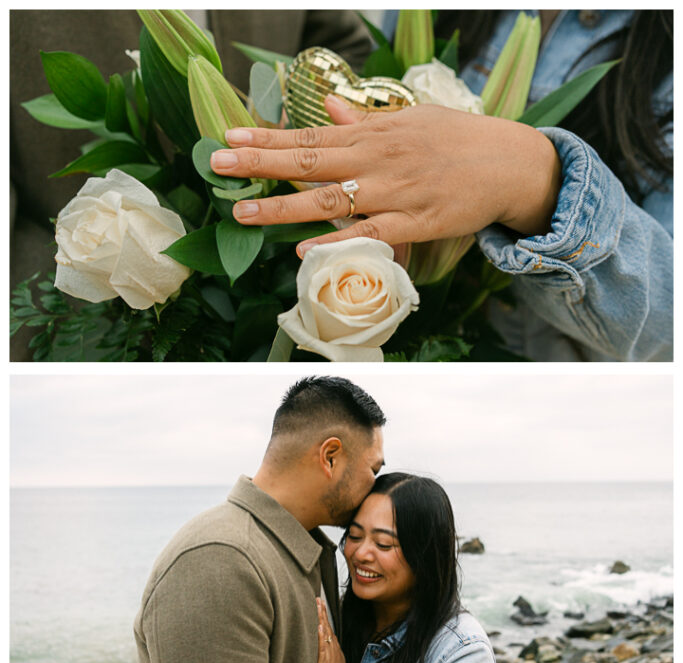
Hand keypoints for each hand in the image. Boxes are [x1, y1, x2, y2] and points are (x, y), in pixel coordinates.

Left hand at [210, 94, 560, 254]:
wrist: (510, 163)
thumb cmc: (459, 143)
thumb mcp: (411, 122)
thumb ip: (368, 123)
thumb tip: (334, 112)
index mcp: (374, 134)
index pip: (311, 136)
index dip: (268, 139)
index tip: (231, 139)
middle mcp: (376, 159)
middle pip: (309, 162)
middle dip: (260, 163)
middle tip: (218, 164)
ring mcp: (393, 191)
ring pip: (329, 200)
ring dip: (282, 208)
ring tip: (242, 214)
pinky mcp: (413, 222)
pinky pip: (367, 234)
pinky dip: (335, 242)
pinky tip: (303, 250)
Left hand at [316, 598, 347, 662]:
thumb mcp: (332, 660)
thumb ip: (326, 650)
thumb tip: (321, 641)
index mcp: (333, 646)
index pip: (328, 627)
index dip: (323, 615)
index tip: (319, 604)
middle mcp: (332, 646)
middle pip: (327, 625)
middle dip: (322, 612)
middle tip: (317, 599)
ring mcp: (329, 652)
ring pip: (325, 632)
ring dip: (321, 619)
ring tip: (317, 607)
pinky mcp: (325, 660)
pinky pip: (324, 646)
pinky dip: (322, 636)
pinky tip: (319, 627)